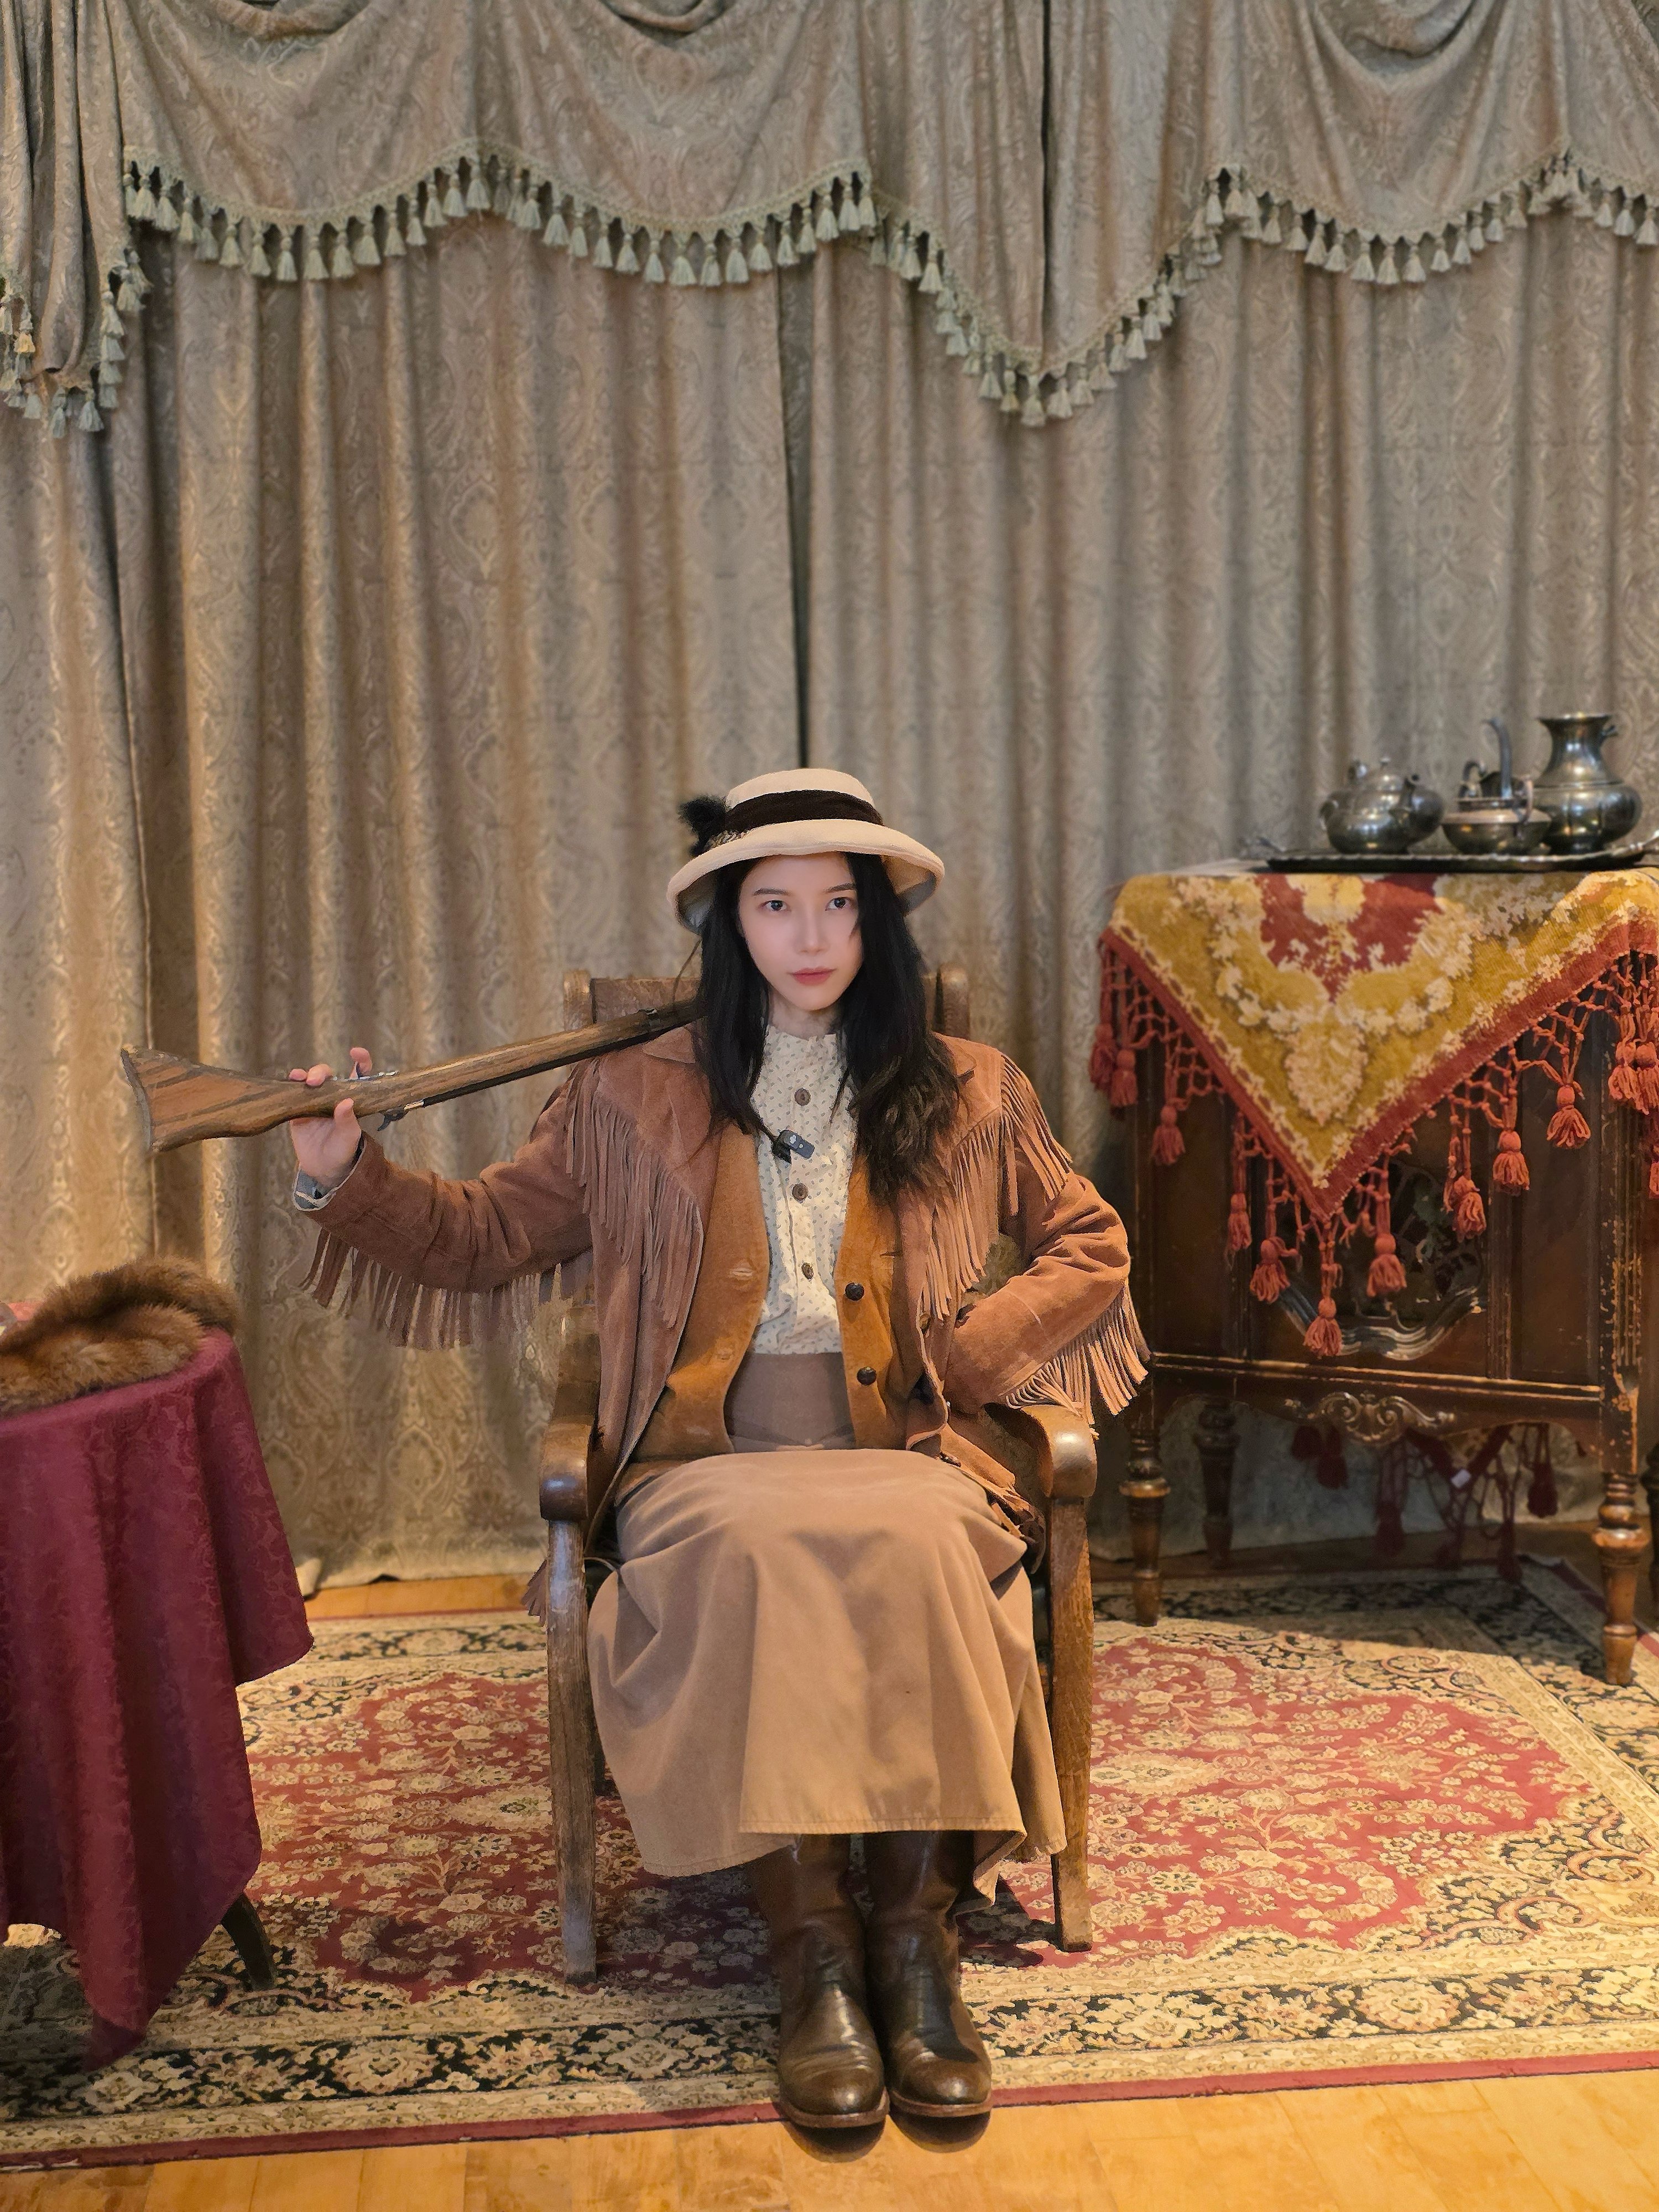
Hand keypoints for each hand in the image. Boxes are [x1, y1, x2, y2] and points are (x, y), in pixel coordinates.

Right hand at [287, 1046, 370, 1186]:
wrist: (324, 1169)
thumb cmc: (343, 1151)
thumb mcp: (349, 1138)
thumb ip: (348, 1121)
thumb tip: (347, 1102)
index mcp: (350, 1099)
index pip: (358, 1075)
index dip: (360, 1061)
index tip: (356, 1052)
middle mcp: (331, 1096)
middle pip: (326, 1075)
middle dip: (320, 1072)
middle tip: (315, 1081)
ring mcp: (313, 1101)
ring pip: (307, 1080)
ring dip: (304, 1075)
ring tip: (301, 1080)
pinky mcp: (297, 1110)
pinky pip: (292, 1093)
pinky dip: (290, 1086)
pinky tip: (289, 1083)